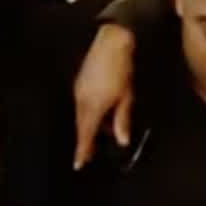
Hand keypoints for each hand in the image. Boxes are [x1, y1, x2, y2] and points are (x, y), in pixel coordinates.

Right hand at [73, 23, 136, 168]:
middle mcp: (82, 99)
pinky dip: (88, 114)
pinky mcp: (80, 82)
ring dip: (88, 127)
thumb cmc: (121, 69)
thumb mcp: (126, 98)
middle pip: (81, 127)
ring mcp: (79, 89)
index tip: (79, 164)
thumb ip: (122, 120)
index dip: (82, 151)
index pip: (85, 134)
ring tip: (97, 136)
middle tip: (88, 155)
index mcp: (93, 106)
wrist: (113, 41)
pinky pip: (82, 104)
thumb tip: (122, 140)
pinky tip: (98, 116)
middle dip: (85, 141)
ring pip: (81, 116)